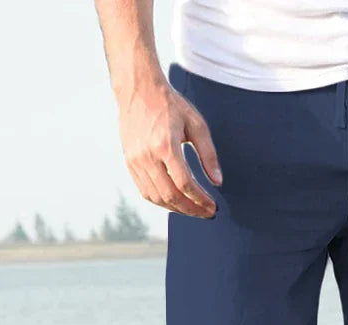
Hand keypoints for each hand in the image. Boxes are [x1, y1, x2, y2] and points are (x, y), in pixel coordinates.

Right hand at [117, 78, 221, 218]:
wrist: (138, 89)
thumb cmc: (169, 104)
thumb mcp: (196, 124)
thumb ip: (208, 154)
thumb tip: (218, 181)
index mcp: (165, 145)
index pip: (185, 183)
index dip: (200, 200)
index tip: (212, 206)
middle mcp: (147, 156)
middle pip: (170, 195)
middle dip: (191, 209)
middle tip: (205, 213)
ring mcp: (135, 161)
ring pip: (156, 197)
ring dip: (177, 209)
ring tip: (193, 209)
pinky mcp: (129, 163)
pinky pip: (145, 191)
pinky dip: (161, 201)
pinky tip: (175, 201)